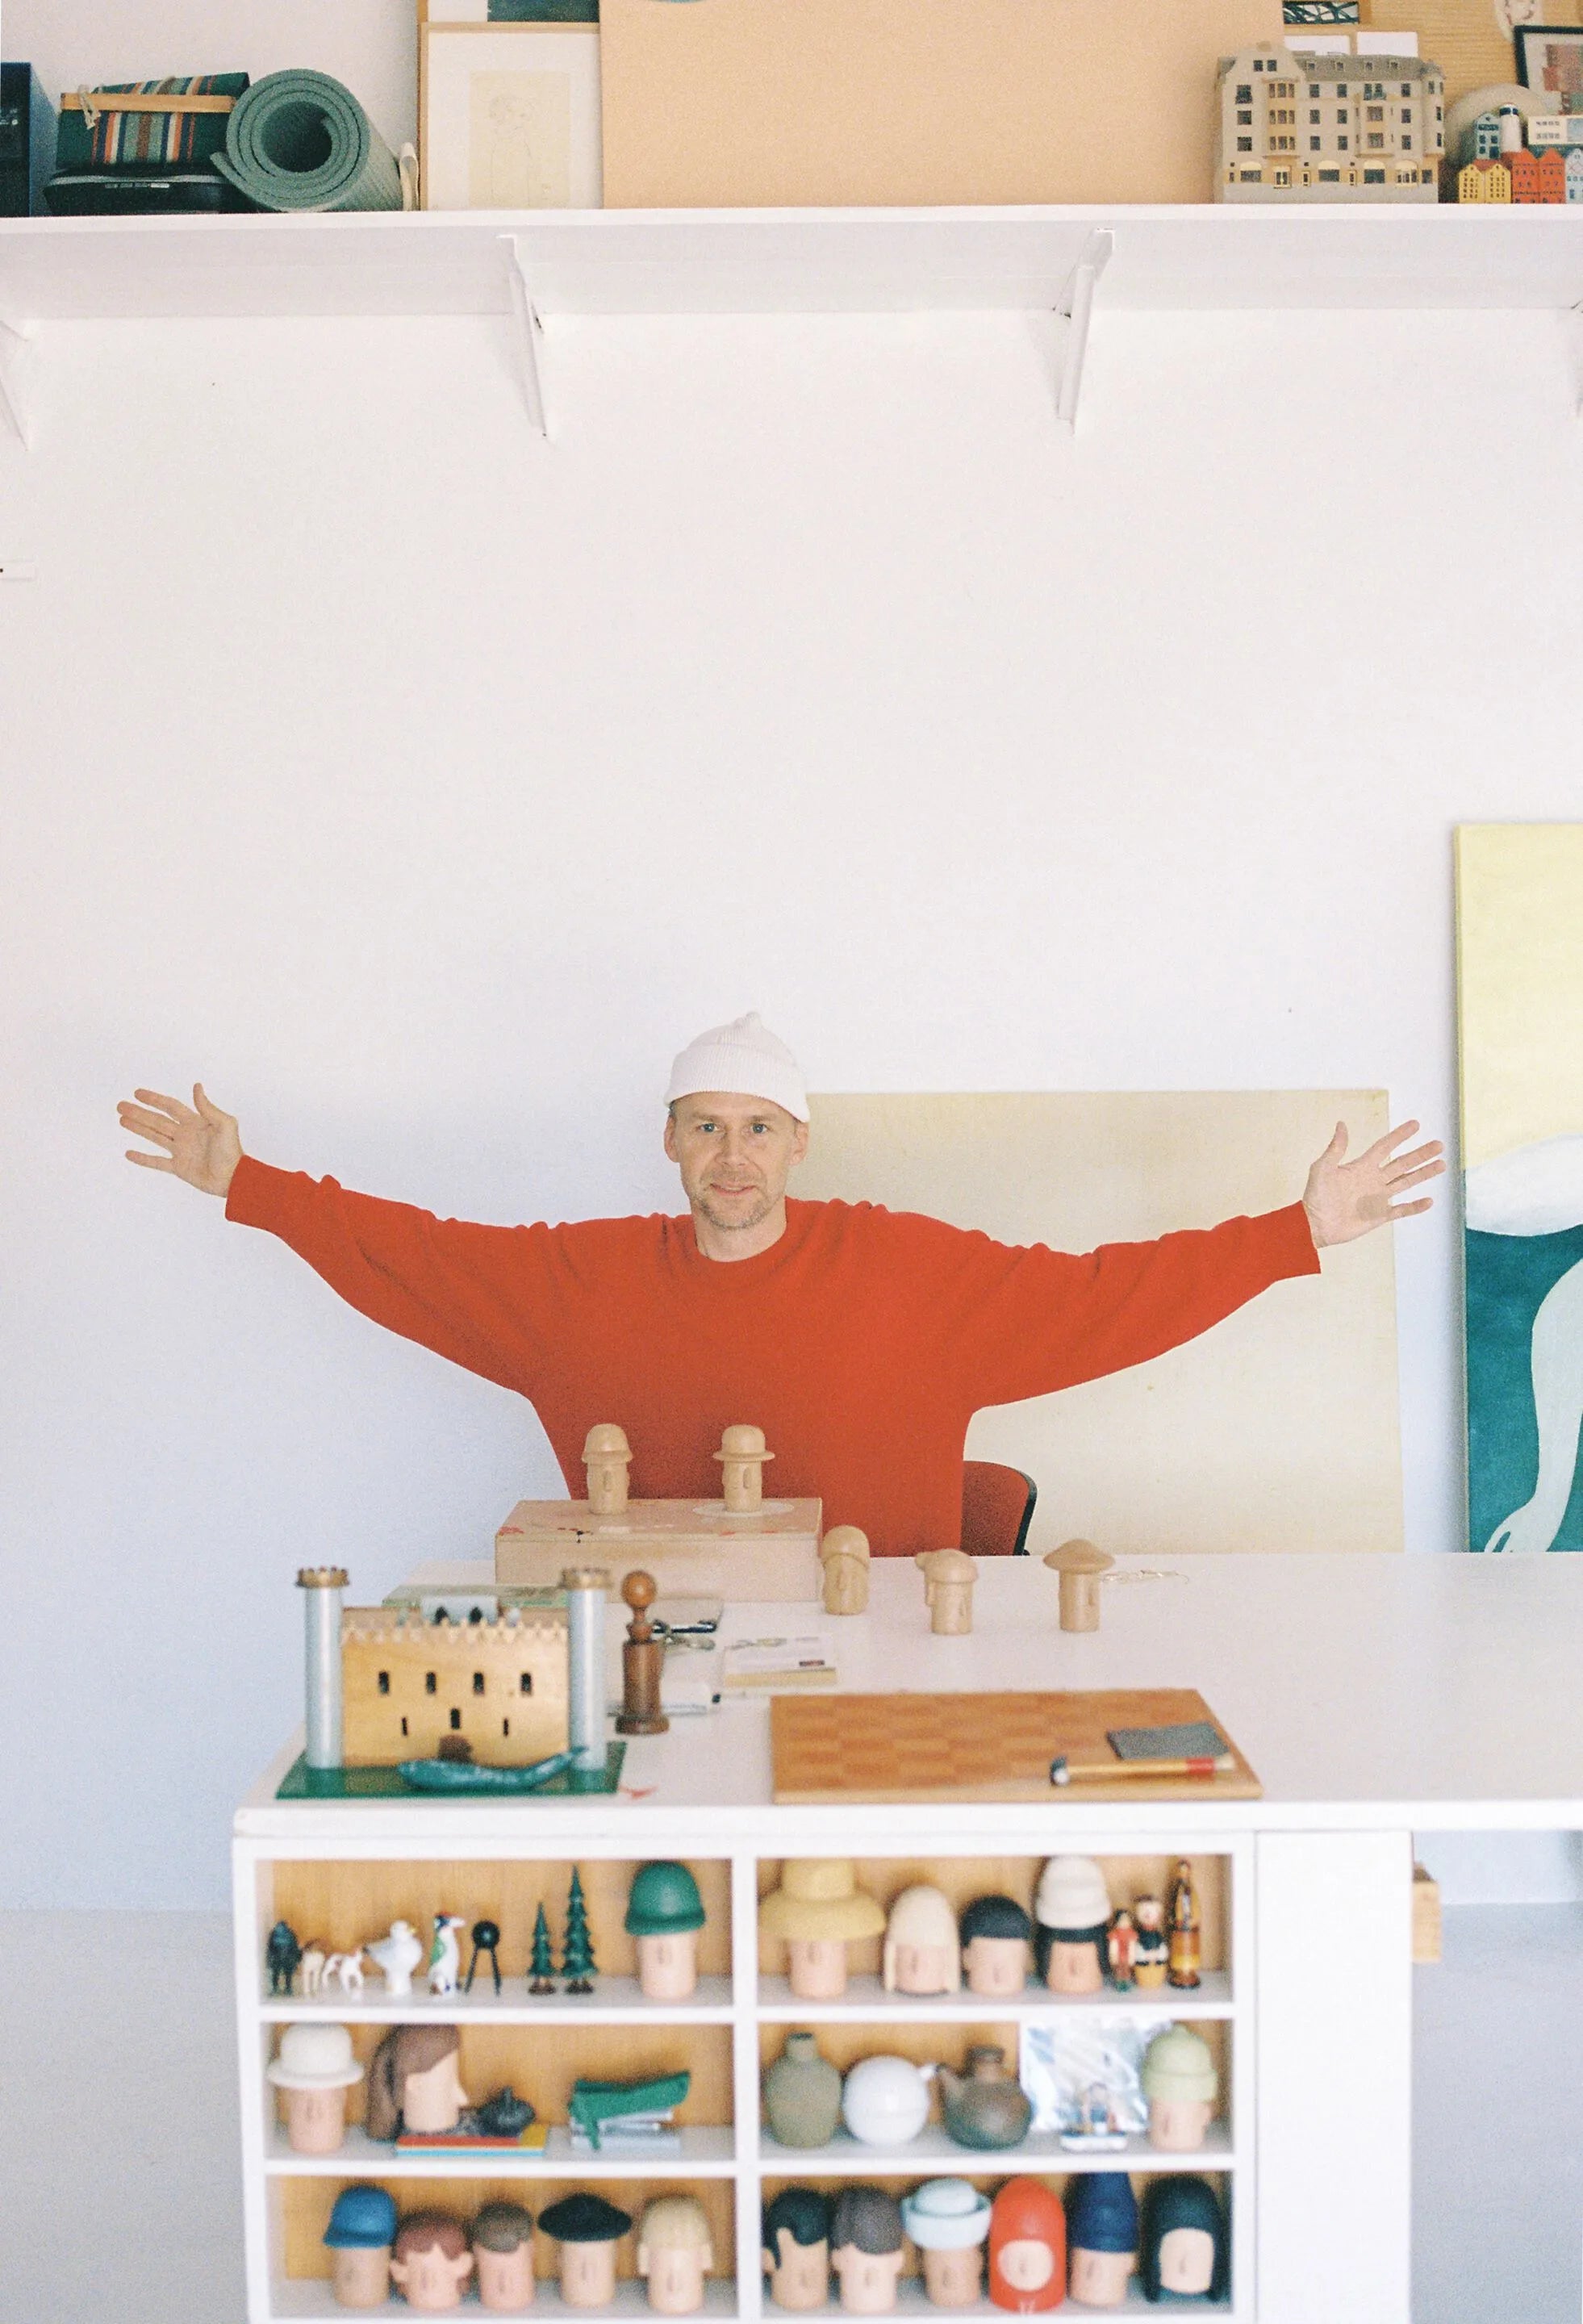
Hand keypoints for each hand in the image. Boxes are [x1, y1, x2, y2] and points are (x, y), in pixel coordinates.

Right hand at [118, 1084, 242, 1198]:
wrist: (233, 1178)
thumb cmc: (232, 1151)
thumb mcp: (225, 1125)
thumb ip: (208, 1108)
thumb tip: (196, 1086)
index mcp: (195, 1123)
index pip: (170, 1107)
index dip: (154, 1099)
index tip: (138, 1093)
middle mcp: (185, 1134)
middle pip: (157, 1120)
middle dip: (139, 1113)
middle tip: (121, 1105)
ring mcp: (181, 1151)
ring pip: (154, 1137)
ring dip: (138, 1128)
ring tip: (122, 1120)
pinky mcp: (179, 1167)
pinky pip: (157, 1162)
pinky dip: (143, 1158)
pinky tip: (129, 1153)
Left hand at [1302, 1119, 1445, 1248]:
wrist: (1314, 1224)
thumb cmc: (1315, 1195)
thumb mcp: (1322, 1168)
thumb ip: (1335, 1148)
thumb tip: (1341, 1124)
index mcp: (1361, 1167)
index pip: (1385, 1147)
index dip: (1400, 1136)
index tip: (1416, 1125)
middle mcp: (1373, 1180)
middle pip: (1402, 1163)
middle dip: (1420, 1154)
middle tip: (1439, 1145)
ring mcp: (1378, 1198)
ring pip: (1406, 1182)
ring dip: (1423, 1174)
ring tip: (1442, 1164)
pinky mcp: (1379, 1215)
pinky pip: (1401, 1210)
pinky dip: (1415, 1206)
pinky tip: (1429, 1200)